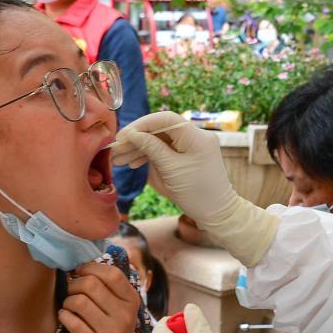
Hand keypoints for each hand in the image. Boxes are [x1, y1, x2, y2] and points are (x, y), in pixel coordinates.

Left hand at [58, 261, 143, 332]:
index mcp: (132, 301)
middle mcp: (125, 316)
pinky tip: (67, 319)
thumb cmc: (112, 332)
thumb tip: (82, 262)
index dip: (90, 268)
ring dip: (67, 302)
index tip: (80, 272)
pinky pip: (71, 322)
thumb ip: (108, 287)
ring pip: (78, 302)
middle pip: (91, 285)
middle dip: (74, 285)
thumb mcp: (120, 309)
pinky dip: (64, 317)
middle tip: (71, 292)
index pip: (111, 273)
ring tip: (70, 308)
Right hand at [114, 112, 279, 266]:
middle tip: (116, 150)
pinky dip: (149, 155)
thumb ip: (151, 148)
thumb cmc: (197, 193)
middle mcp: (195, 137)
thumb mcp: (170, 170)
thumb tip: (132, 134)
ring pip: (160, 140)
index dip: (141, 125)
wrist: (216, 213)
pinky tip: (134, 163)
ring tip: (119, 160)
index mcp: (196, 137)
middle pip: (160, 129)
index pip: (165, 119)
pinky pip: (165, 150)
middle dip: (137, 139)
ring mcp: (191, 146)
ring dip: (139, 148)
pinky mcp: (187, 156)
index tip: (123, 136)